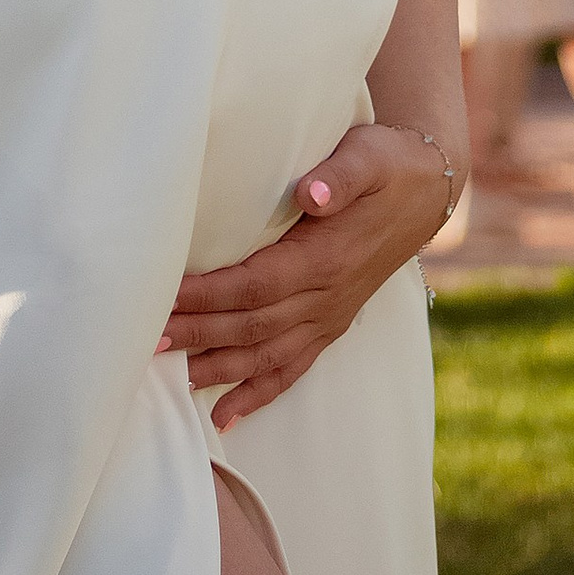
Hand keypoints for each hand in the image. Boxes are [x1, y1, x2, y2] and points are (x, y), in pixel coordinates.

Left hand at [158, 124, 455, 424]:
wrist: (425, 191)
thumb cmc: (387, 166)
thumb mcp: (368, 157)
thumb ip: (339, 176)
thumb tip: (309, 193)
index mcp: (324, 258)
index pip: (255, 285)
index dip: (209, 296)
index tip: (165, 298)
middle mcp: (325, 298)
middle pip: (251, 326)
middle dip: (198, 336)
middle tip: (147, 342)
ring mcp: (329, 317)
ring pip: (266, 355)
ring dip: (218, 368)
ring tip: (172, 378)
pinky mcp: (331, 325)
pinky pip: (292, 369)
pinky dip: (257, 395)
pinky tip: (224, 416)